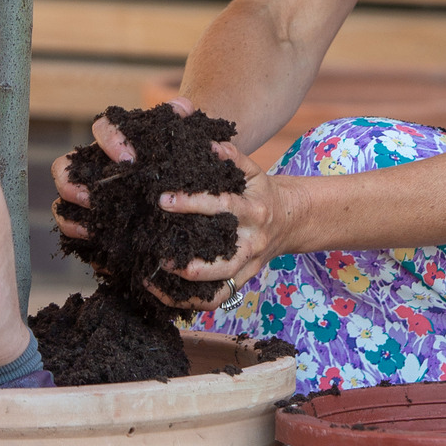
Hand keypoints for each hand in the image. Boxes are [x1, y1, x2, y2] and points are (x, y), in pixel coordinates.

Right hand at [50, 97, 196, 239]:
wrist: (187, 186)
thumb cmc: (181, 158)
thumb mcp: (186, 139)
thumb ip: (182, 121)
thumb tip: (182, 108)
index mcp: (117, 141)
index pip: (103, 129)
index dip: (111, 140)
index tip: (130, 159)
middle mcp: (95, 168)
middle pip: (64, 169)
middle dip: (71, 183)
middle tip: (91, 197)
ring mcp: (90, 198)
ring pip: (63, 205)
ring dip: (71, 217)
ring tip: (90, 229)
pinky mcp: (95, 226)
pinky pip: (79, 236)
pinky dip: (86, 246)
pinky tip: (102, 257)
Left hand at [148, 139, 291, 310]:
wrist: (291, 221)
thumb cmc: (262, 193)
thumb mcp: (252, 171)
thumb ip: (231, 156)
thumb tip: (208, 143)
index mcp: (254, 211)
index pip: (223, 207)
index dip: (192, 204)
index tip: (163, 200)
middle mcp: (252, 242)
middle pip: (223, 259)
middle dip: (190, 260)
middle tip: (158, 253)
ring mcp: (248, 266)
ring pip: (221, 286)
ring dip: (187, 288)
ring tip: (154, 278)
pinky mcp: (242, 280)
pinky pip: (217, 300)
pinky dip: (190, 302)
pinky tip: (163, 294)